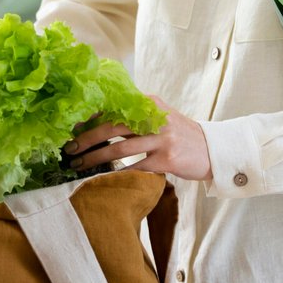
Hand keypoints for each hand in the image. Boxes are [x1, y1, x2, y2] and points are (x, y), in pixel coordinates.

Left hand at [64, 96, 211, 181]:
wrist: (212, 150)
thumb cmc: (179, 136)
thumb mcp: (160, 118)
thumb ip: (135, 117)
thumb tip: (97, 121)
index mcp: (150, 104)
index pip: (114, 106)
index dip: (90, 116)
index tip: (71, 126)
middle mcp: (155, 118)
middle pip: (112, 126)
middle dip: (87, 138)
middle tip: (70, 149)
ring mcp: (162, 138)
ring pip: (120, 148)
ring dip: (96, 158)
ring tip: (80, 166)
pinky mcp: (167, 159)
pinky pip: (135, 167)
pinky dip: (116, 173)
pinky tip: (102, 178)